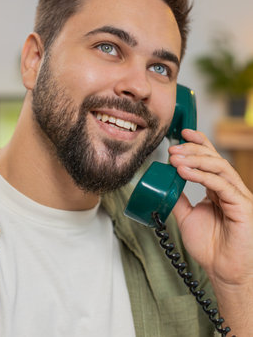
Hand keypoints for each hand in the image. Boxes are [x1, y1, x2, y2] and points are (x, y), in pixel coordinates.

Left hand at [168, 128, 252, 286]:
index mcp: (218, 189)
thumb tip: (164, 183)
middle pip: (214, 159)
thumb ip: (178, 199)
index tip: (181, 133)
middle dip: (192, 150)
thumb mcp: (187, 217)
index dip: (198, 143)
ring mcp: (237, 196)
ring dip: (196, 160)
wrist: (223, 272)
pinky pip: (221, 184)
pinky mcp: (242, 205)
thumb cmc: (210, 247)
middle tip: (172, 149)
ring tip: (176, 158)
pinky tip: (185, 172)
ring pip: (220, 167)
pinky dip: (202, 176)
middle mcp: (230, 188)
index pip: (211, 159)